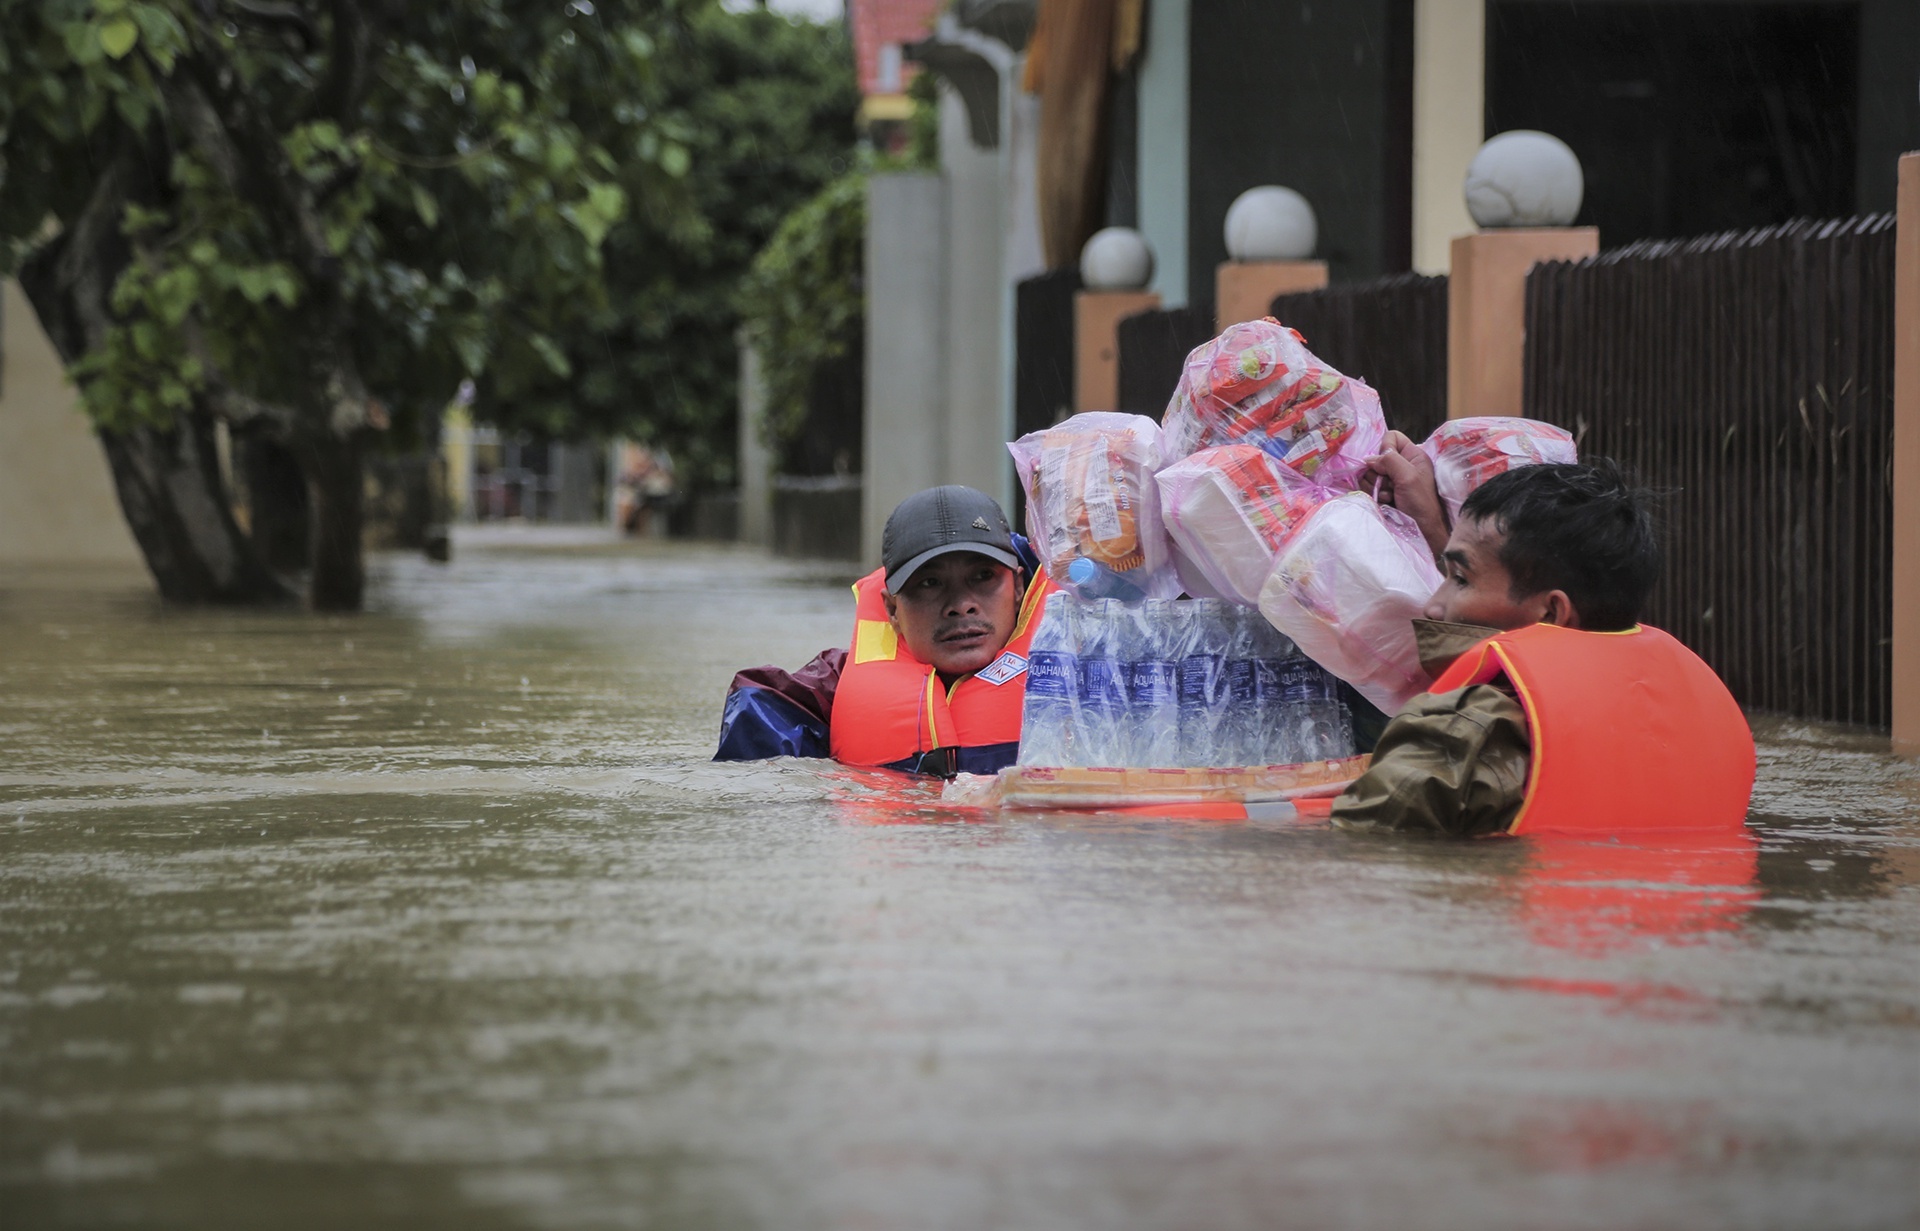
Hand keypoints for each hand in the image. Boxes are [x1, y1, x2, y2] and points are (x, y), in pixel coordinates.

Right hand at [1365, 431, 1448, 556]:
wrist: (1422, 531)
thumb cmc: (1421, 503)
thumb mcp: (1409, 476)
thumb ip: (1390, 461)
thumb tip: (1368, 459)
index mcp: (1412, 455)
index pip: (1391, 437)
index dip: (1386, 448)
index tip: (1389, 464)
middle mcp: (1400, 465)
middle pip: (1375, 458)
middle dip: (1380, 474)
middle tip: (1393, 486)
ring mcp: (1391, 480)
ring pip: (1369, 474)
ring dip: (1377, 487)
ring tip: (1392, 497)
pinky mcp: (1383, 493)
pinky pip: (1368, 487)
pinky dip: (1375, 495)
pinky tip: (1387, 503)